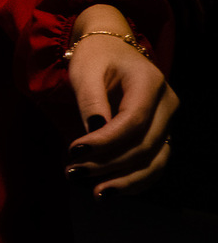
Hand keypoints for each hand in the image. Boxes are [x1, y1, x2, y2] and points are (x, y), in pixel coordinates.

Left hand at [64, 33, 178, 197]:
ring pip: (155, 161)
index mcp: (150, 83)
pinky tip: (110, 190)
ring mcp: (168, 121)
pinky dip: (135, 181)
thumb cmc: (95, 57)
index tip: (74, 152)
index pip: (132, 121)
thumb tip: (94, 133)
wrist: (111, 49)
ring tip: (94, 192)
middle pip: (144, 145)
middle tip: (73, 173)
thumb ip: (90, 100)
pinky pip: (155, 164)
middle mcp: (167, 104)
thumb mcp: (85, 70)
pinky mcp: (162, 134)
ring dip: (125, 180)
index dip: (105, 141)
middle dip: (108, 164)